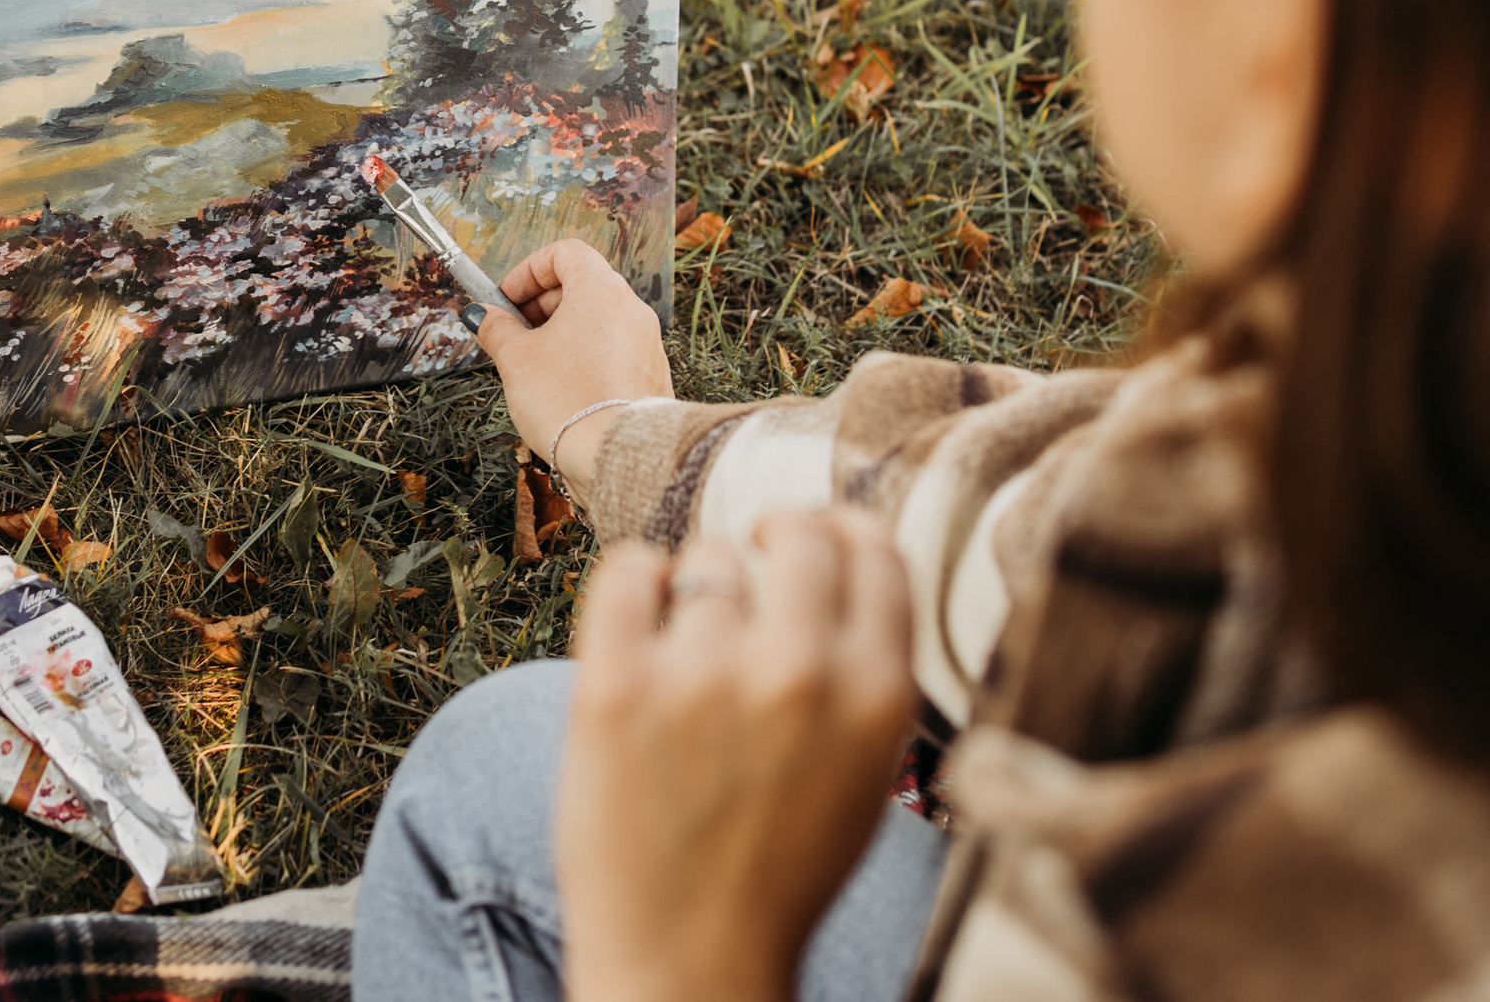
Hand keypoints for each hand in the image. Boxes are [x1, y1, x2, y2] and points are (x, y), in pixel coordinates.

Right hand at [475, 239, 670, 496]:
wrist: (615, 454)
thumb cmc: (567, 399)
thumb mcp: (516, 359)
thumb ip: (496, 329)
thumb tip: (481, 315)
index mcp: (601, 290)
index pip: (565, 252)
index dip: (528, 270)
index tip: (506, 299)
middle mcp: (631, 309)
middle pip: (582, 285)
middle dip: (540, 304)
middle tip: (512, 333)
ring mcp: (646, 343)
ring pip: (597, 321)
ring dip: (561, 332)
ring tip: (533, 365)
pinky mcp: (649, 375)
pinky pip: (612, 351)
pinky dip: (585, 356)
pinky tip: (561, 387)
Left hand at [556, 511, 918, 1001]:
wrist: (690, 963)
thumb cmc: (777, 868)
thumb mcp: (862, 771)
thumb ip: (861, 669)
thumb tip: (838, 551)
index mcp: (876, 696)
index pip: (875, 550)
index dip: (841, 530)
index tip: (810, 540)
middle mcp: (799, 674)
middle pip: (795, 532)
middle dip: (772, 536)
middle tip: (746, 563)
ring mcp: (704, 677)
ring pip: (706, 559)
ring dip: (697, 591)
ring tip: (687, 657)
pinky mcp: (614, 687)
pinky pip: (628, 570)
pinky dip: (633, 583)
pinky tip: (638, 623)